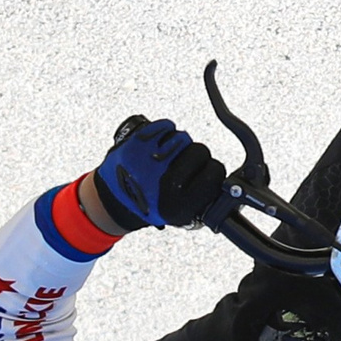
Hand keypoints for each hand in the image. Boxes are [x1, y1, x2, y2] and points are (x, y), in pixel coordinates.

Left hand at [96, 117, 225, 231]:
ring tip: (169, 155)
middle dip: (195, 155)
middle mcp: (167, 181)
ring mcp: (151, 160)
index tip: (205, 172)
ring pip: (183, 137)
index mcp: (181, 203)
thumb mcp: (180, 215)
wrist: (113, 201)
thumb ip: (203, 199)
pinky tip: (160, 143)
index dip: (211, 170)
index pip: (214, 171)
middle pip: (200, 150)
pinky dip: (166, 130)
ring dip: (180, 144)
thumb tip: (227, 186)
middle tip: (185, 164)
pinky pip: (165, 126)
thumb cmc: (151, 206)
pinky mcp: (137, 144)